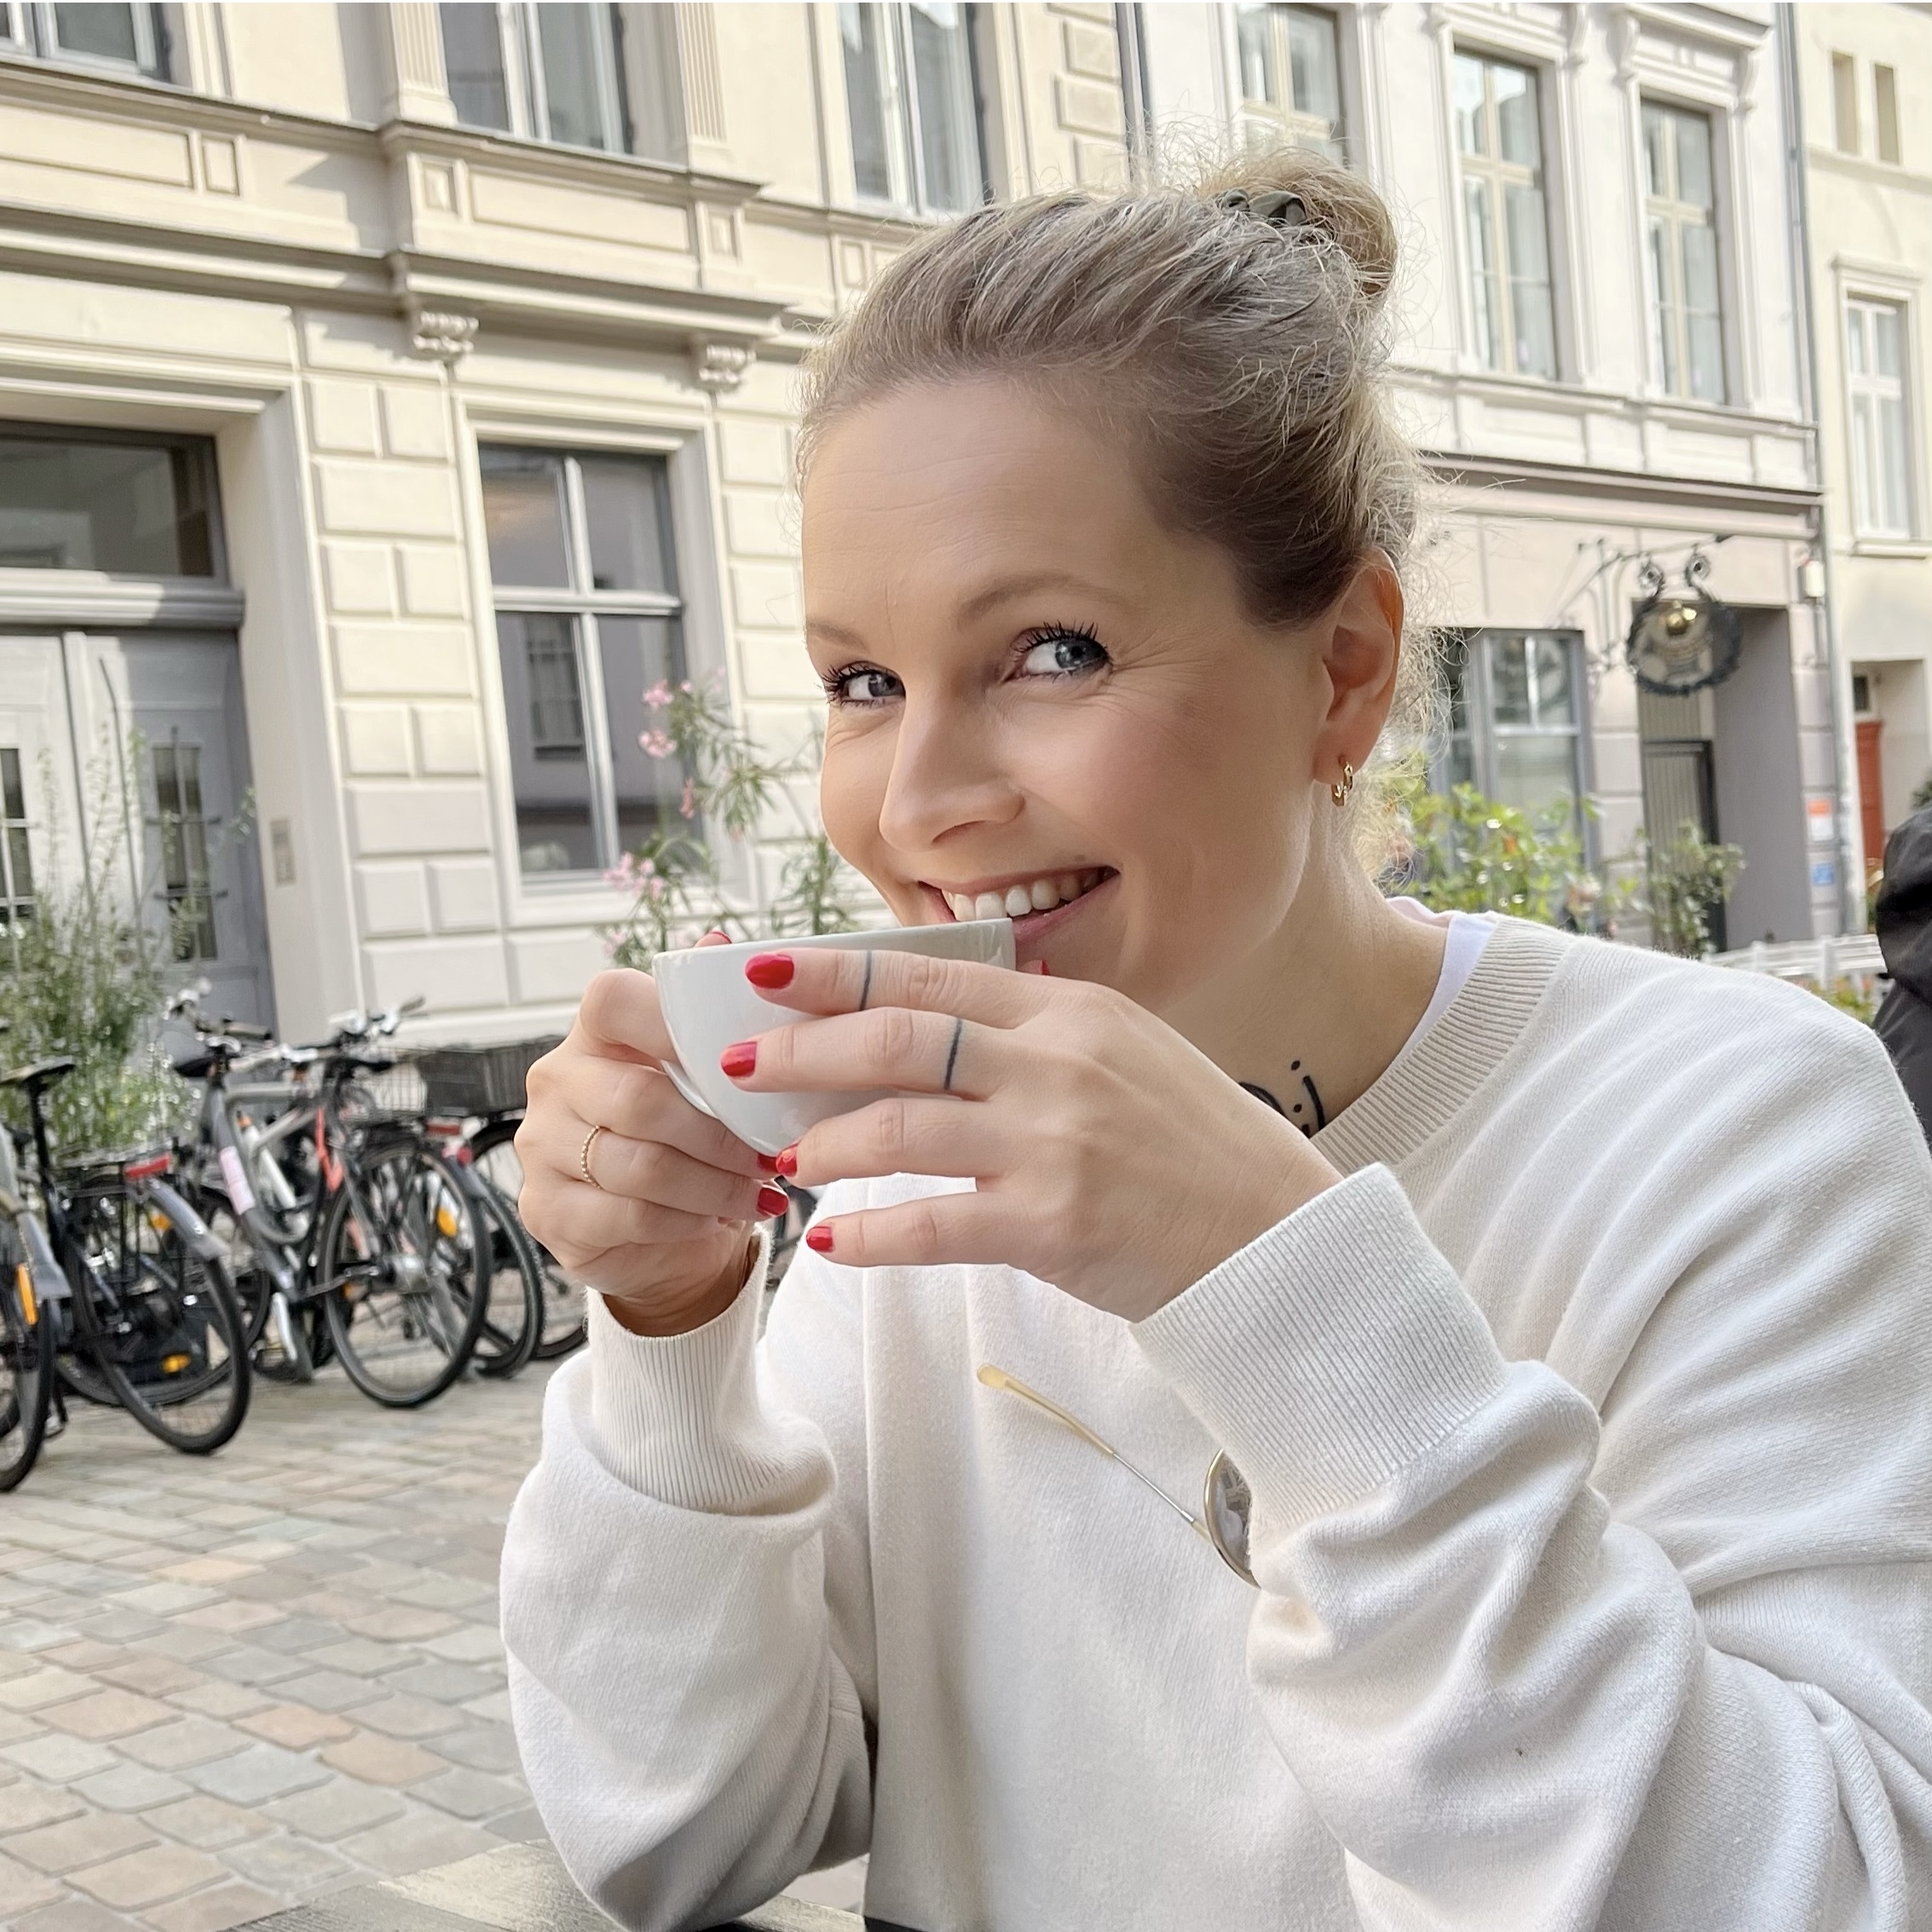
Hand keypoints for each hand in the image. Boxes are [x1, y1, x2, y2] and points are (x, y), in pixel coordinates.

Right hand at [517, 936, 785, 1335]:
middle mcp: (555, 1083)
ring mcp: (541, 1148)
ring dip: (715, 1184)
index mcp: (593, 1035)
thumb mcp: (703, 1076)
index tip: (738, 1064)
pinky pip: (629, 1216)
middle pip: (639, 1100)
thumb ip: (707, 1016)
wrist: (660, 1232)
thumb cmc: (687, 1137)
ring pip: (641, 1166)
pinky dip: (688, 1221)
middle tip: (773, 1155)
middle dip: (720, 1135)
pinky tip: (721, 1218)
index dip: (672, 1025)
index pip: (612, 1002)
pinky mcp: (545, 1211)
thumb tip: (720, 944)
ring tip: (760, 1191)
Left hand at [725, 948, 1339, 1321]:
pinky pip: (931, 1225)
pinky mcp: (1053, 1223)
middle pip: (897, 1037)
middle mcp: (1056, 1062)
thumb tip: (931, 1023)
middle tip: (737, 1066)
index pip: (927, 975)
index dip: (834, 973)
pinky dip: (869, 1236)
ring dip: (824, 1147)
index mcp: (1070, 1010)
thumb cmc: (1193, 1146)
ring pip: (898, 1129)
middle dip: (800, 1050)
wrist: (1275, 1235)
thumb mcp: (1125, 1054)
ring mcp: (1054, 1142)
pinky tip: (829, 1244)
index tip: (764, 973)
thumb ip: (1035, 1032)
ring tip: (788, 1163)